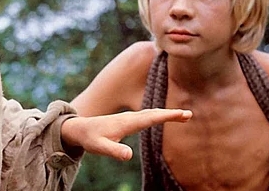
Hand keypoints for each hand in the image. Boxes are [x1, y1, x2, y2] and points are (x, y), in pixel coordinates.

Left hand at [60, 108, 191, 160]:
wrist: (79, 129)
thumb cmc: (90, 138)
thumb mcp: (100, 148)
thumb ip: (114, 151)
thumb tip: (129, 156)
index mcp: (127, 122)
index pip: (151, 118)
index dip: (167, 116)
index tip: (183, 114)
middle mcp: (130, 117)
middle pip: (154, 113)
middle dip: (172, 114)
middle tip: (189, 114)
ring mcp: (129, 118)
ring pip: (151, 113)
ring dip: (167, 114)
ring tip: (183, 115)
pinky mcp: (127, 121)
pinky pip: (146, 116)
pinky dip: (158, 115)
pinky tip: (162, 117)